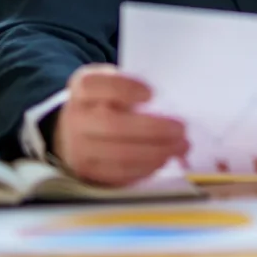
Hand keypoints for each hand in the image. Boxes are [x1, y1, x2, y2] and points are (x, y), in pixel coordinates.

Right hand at [52, 64, 188, 186]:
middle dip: (152, 129)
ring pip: (118, 154)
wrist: (77, 128)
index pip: (95, 86)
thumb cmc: (108, 100)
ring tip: (181, 145)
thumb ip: (135, 86)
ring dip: (156, 152)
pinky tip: (164, 158)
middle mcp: (75, 118)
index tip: (151, 94)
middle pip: (112, 125)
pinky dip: (146, 167)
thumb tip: (167, 103)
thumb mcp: (116, 82)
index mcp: (82, 87)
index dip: (124, 89)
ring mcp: (78, 147)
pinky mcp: (88, 171)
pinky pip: (119, 173)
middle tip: (181, 128)